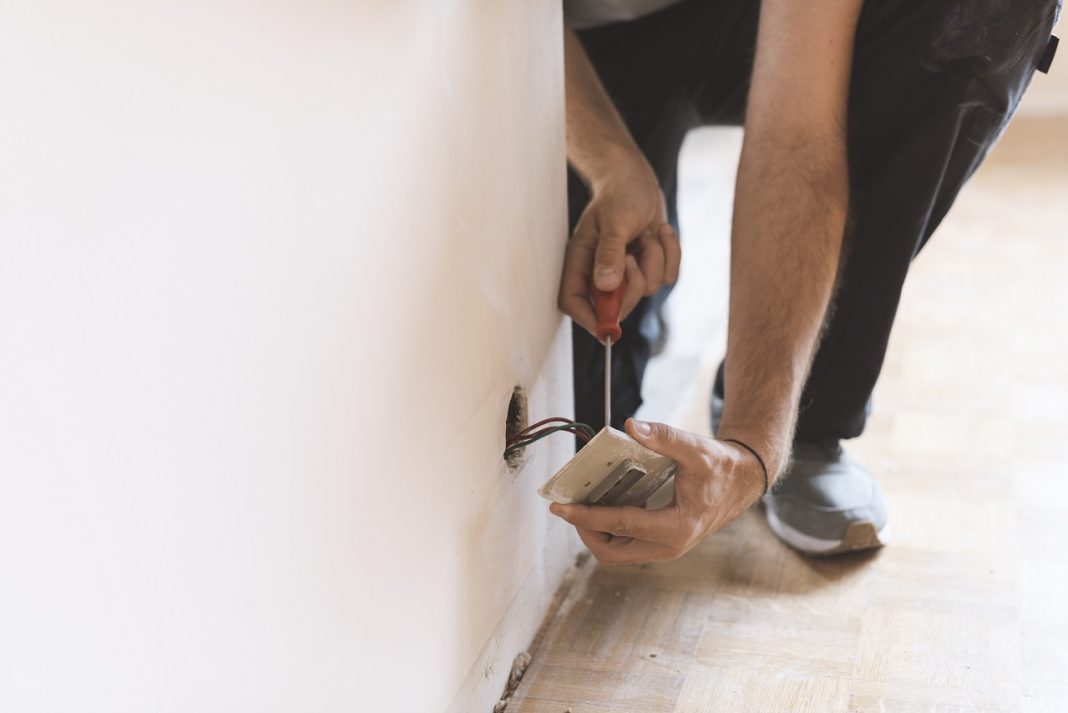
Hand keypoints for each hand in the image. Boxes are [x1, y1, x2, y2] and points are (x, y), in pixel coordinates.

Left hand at [548, 419, 766, 564]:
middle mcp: (669, 546)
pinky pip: (625, 544)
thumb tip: (631, 426)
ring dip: (594, 531)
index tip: (560, 507)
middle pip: (611, 551)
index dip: (586, 516)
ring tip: (581, 502)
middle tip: (568, 504)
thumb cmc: (719, 467)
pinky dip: (607, 529)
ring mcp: (664, 548)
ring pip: (616, 552)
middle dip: (585, 529)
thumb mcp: (695, 449)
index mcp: (677, 527)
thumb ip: (663, 437)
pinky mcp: (661, 544)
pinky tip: (602, 502)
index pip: (621, 524)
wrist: (741, 482)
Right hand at [558, 161, 680, 337]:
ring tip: (646, 234)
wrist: (638, 178)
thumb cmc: (619, 194)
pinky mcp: (648, 266)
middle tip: (633, 257)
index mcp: (580, 262)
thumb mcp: (614, 221)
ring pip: (647, 289)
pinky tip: (659, 232)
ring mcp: (626, 272)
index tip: (608, 328)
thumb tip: (606, 286)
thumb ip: (609, 253)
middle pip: (615, 306)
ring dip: (654, 259)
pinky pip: (667, 277)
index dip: (588, 318)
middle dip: (633, 285)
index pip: (573, 301)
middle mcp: (600, 272)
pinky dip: (670, 254)